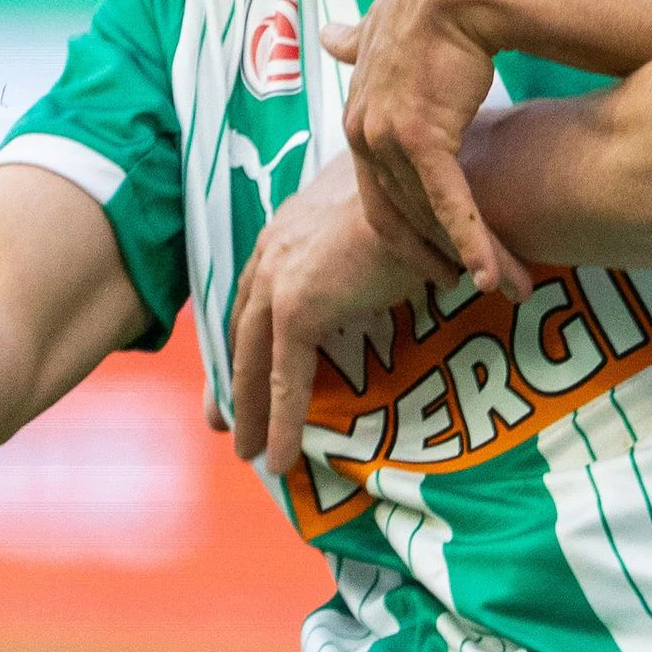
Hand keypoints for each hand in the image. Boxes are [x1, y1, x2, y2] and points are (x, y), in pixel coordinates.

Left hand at [228, 158, 437, 477]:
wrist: (428, 195)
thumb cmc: (419, 204)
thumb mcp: (378, 223)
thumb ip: (363, 247)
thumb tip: (381, 264)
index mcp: (286, 231)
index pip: (254, 294)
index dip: (244, 337)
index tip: (236, 368)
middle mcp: (272, 252)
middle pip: (242, 330)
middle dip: (231, 379)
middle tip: (222, 420)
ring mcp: (280, 279)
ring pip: (255, 362)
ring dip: (250, 410)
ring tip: (249, 451)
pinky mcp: (299, 308)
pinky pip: (287, 379)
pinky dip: (282, 422)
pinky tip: (280, 457)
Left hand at [333, 0, 528, 300]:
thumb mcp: (384, 28)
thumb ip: (357, 43)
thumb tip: (329, 34)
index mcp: (358, 115)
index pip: (378, 192)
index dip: (407, 231)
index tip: (435, 259)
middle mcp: (362, 131)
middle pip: (399, 214)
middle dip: (435, 257)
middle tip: (469, 286)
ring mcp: (387, 135)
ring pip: (426, 215)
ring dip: (466, 256)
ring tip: (504, 284)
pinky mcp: (421, 134)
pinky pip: (447, 201)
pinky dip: (470, 240)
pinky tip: (492, 275)